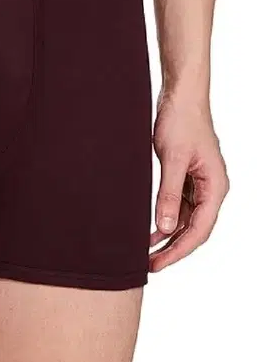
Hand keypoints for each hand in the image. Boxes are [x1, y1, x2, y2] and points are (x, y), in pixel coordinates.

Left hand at [150, 92, 228, 271]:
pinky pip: (179, 204)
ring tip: (146, 251)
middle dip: (172, 248)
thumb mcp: (171, 160)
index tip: (158, 263)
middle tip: (149, 265)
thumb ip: (168, 194)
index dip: (178, 250)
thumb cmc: (181, 122)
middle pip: (194, 228)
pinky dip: (165, 217)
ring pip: (186, 219)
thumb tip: (165, 227)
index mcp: (215, 187)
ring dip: (167, 234)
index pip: (200, 230)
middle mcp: (211, 188)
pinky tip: (150, 227)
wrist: (180, 97)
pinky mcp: (187, 176)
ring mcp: (200, 183)